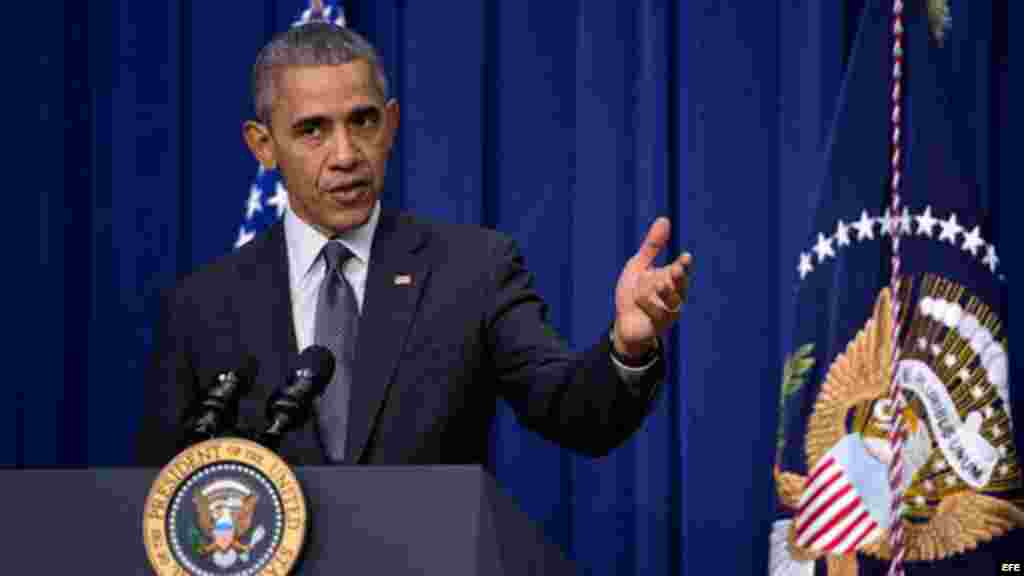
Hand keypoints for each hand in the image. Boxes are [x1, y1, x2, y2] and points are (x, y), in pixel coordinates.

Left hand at [613, 217, 691, 357]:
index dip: (684, 264)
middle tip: (675, 270)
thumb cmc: (632, 293)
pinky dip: (642, 303)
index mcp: (671, 277)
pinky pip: (654, 309)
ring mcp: (671, 310)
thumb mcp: (638, 266)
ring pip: (668, 296)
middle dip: (677, 277)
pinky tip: (637, 303)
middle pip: (680, 282)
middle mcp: (676, 293)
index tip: (685, 257)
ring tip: (652, 288)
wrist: (624, 322)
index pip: (681, 268)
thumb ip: (652, 246)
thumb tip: (664, 218)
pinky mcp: (663, 323)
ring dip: (655, 291)